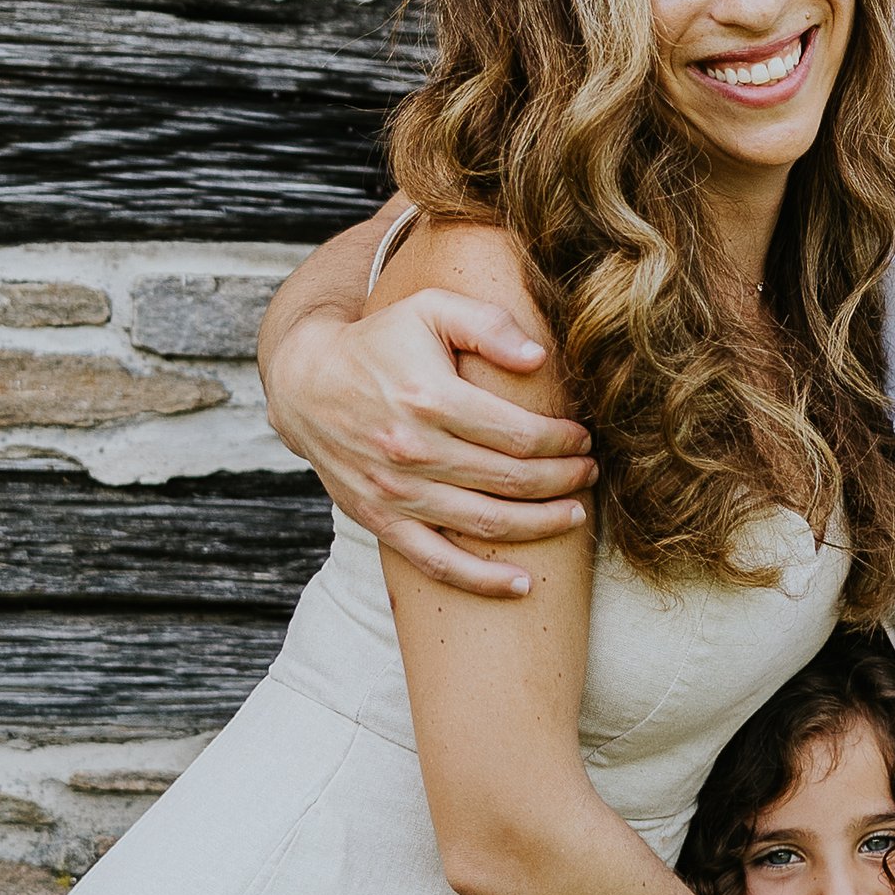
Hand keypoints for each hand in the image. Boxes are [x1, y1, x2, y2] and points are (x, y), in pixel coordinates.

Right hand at [265, 292, 596, 598]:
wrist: (306, 384)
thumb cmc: (379, 342)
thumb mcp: (429, 310)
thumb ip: (486, 324)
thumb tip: (539, 357)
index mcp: (431, 399)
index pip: (520, 434)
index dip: (562, 442)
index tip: (583, 438)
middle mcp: (413, 451)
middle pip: (512, 480)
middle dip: (563, 480)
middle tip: (588, 474)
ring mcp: (396, 493)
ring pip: (487, 523)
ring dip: (541, 524)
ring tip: (573, 515)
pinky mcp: (380, 521)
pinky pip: (438, 563)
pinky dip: (483, 581)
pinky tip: (523, 584)